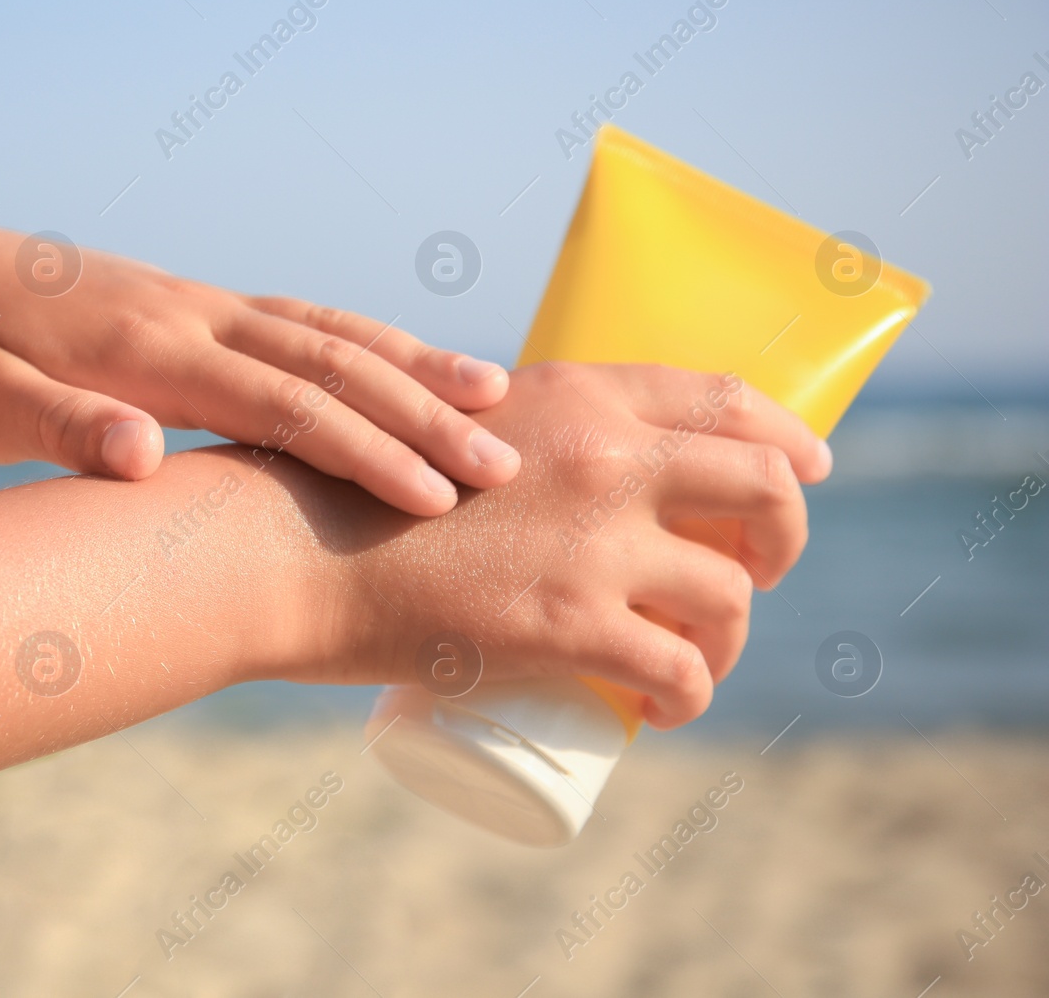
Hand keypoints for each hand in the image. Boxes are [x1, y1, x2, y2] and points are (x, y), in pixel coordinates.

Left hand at [0, 216, 518, 515]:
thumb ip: (55, 429)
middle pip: (328, 361)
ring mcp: (196, 302)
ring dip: (412, 365)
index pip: (278, 405)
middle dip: (420, 414)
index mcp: (144, 348)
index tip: (435, 500)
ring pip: (327, 328)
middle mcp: (189, 313)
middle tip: (505, 465)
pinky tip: (406, 365)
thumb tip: (143, 457)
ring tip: (495, 396)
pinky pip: (300, 320)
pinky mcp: (193, 306)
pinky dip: (366, 341)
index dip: (362, 452)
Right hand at [284, 363, 831, 728]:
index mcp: (578, 396)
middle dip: (785, 533)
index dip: (786, 433)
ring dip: (731, 634)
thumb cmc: (354, 494)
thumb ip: (520, 443)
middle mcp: (605, 456)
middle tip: (758, 570)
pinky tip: (666, 708)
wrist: (296, 549)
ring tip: (694, 659)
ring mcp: (595, 542)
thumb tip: (553, 484)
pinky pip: (682, 670)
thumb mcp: (455, 427)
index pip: (724, 399)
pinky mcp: (572, 624)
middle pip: (764, 485)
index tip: (809, 465)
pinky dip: (691, 695)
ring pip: (731, 592)